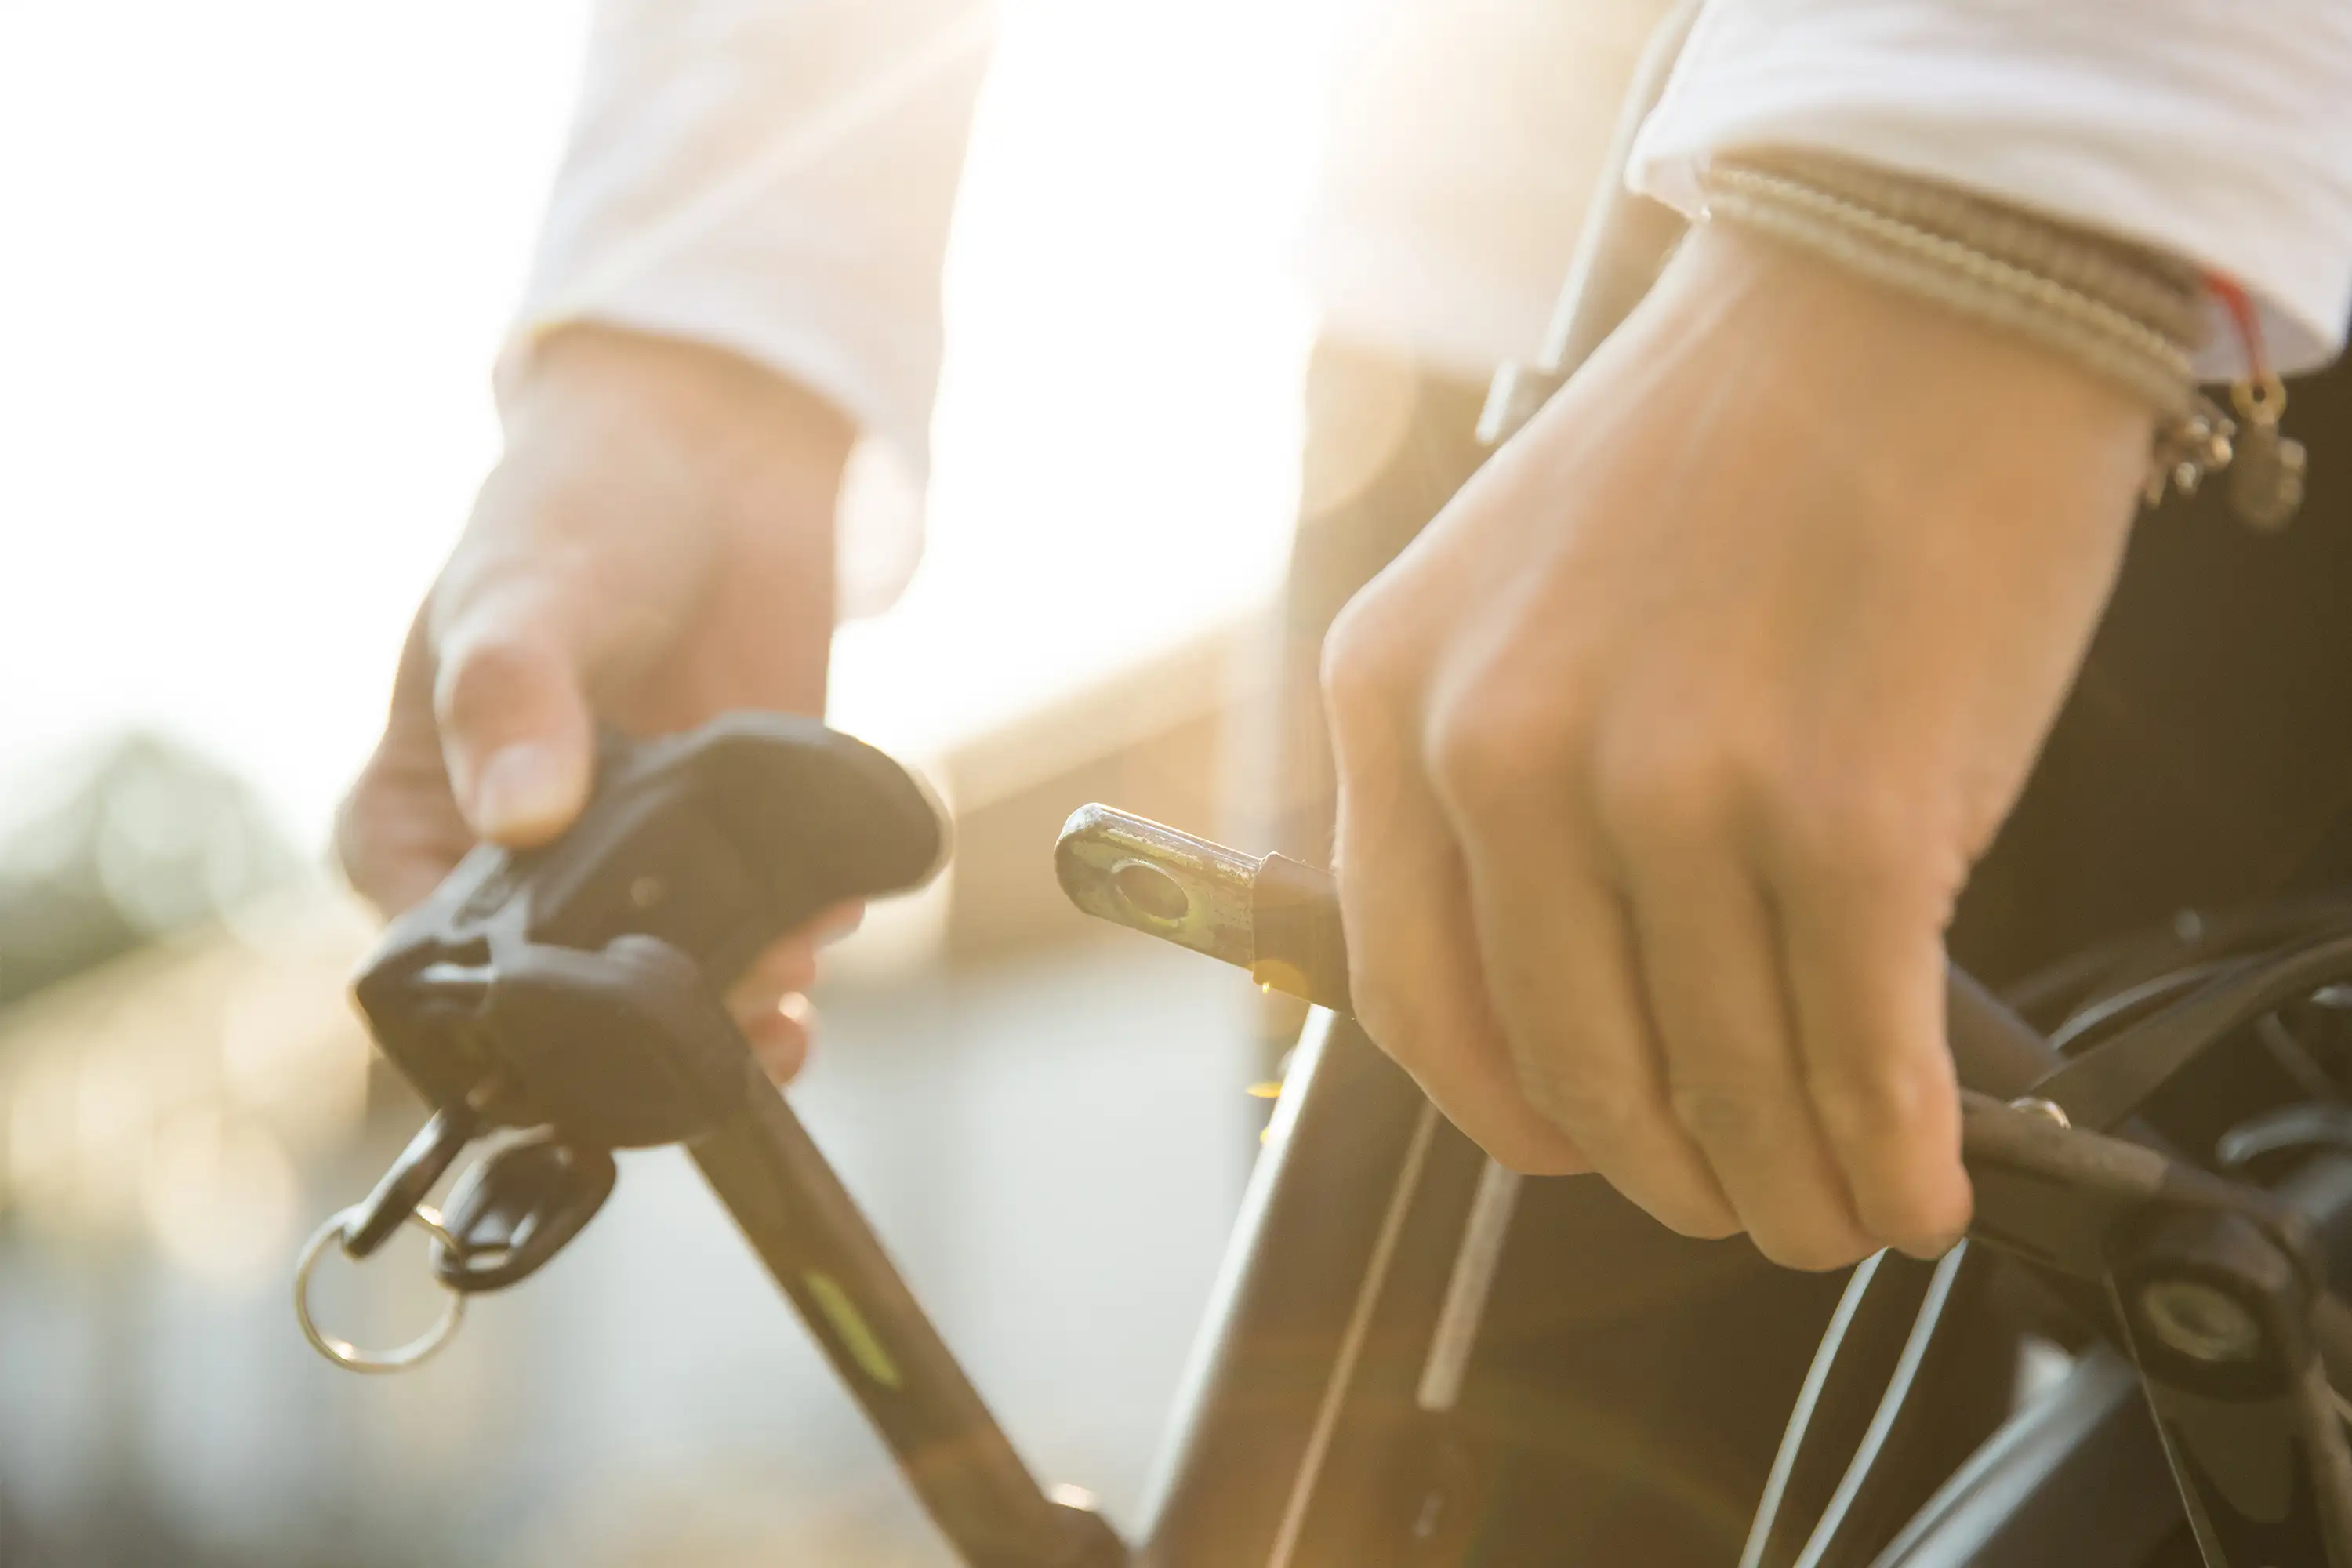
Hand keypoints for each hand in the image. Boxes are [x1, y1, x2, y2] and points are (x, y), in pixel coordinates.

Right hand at [338, 325, 862, 1082]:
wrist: (713, 464)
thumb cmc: (576, 512)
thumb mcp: (522, 590)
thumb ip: (512, 696)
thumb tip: (520, 813)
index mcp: (414, 820)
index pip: (427, 961)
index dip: (507, 1008)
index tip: (590, 1007)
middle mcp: (514, 868)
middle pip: (565, 1000)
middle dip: (649, 1018)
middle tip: (734, 1010)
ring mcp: (629, 873)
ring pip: (669, 986)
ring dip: (736, 1001)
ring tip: (792, 980)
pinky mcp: (728, 857)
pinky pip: (757, 940)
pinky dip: (797, 948)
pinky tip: (829, 923)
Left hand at [1321, 227, 2154, 1267]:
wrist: (1909, 282)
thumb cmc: (1725, 435)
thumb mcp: (1511, 585)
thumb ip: (1490, 771)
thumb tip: (1553, 979)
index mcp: (1394, 692)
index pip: (1411, 991)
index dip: (1503, 1110)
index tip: (1569, 1147)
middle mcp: (1505, 750)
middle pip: (1572, 1067)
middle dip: (1662, 1175)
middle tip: (1724, 1199)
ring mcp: (1674, 786)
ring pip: (1722, 1084)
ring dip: (1785, 1189)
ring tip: (1826, 1208)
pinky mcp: (1850, 811)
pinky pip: (1858, 1052)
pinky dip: (1891, 1151)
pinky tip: (1917, 1180)